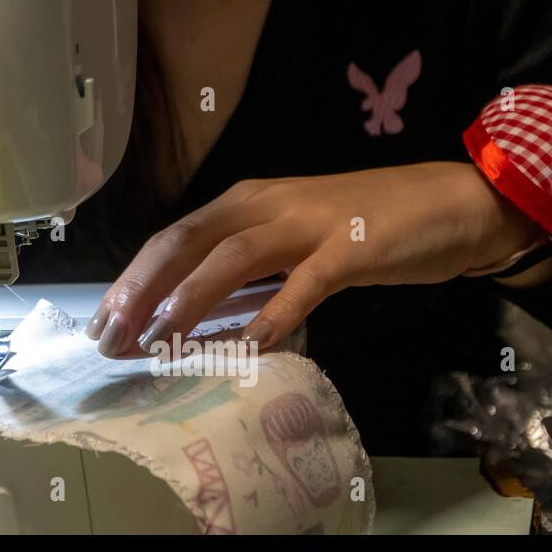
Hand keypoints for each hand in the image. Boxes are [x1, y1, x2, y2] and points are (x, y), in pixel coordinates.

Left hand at [85, 162, 547, 356]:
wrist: (450, 203)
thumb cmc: (361, 224)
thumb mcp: (286, 238)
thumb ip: (240, 268)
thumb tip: (185, 311)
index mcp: (242, 203)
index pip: (171, 239)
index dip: (131, 280)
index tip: (101, 323)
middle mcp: (261, 206)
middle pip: (184, 243)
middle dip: (141, 293)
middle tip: (111, 340)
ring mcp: (305, 225)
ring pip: (229, 260)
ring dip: (187, 303)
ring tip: (156, 345)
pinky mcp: (349, 249)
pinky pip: (301, 287)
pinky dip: (270, 317)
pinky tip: (245, 348)